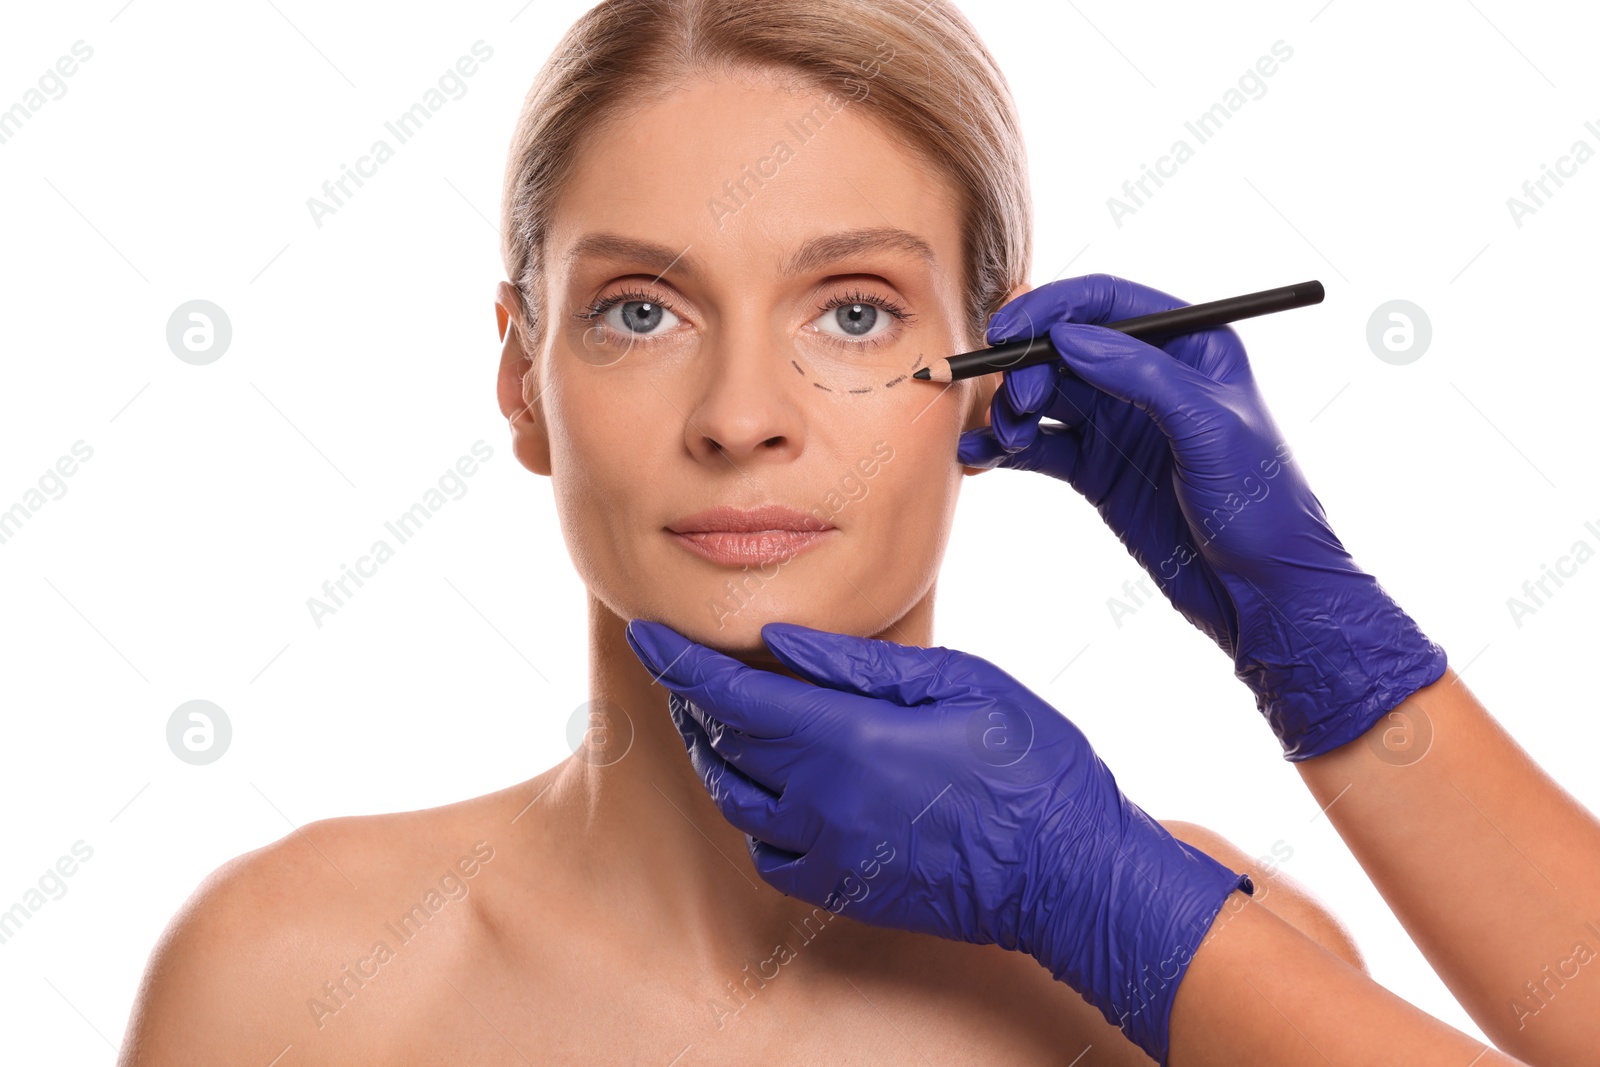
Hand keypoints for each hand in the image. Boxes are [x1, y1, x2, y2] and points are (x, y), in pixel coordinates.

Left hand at [625, 617, 1252, 1063]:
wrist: (1073, 873)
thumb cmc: (1031, 765)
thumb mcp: (958, 682)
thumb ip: (857, 664)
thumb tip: (777, 640)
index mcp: (847, 742)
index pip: (732, 695)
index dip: (680, 663)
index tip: (647, 633)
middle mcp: (822, 804)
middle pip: (725, 746)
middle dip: (696, 702)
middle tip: (690, 669)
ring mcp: (830, 855)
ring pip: (738, 803)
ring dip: (719, 757)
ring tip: (725, 721)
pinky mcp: (845, 893)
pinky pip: (770, 856)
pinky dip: (758, 817)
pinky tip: (778, 790)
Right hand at [959, 273, 1446, 758]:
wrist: (1264, 593)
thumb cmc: (1262, 505)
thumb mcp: (1209, 427)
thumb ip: (1141, 375)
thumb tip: (1069, 337)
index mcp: (1189, 347)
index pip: (1108, 303)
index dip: (1052, 309)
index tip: (1007, 330)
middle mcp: (1149, 377)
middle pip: (1064, 348)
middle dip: (1026, 368)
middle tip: (1016, 406)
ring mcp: (1120, 425)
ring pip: (1045, 396)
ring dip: (1011, 410)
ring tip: (1002, 440)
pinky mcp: (1098, 471)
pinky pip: (1040, 446)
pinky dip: (1004, 448)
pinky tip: (979, 457)